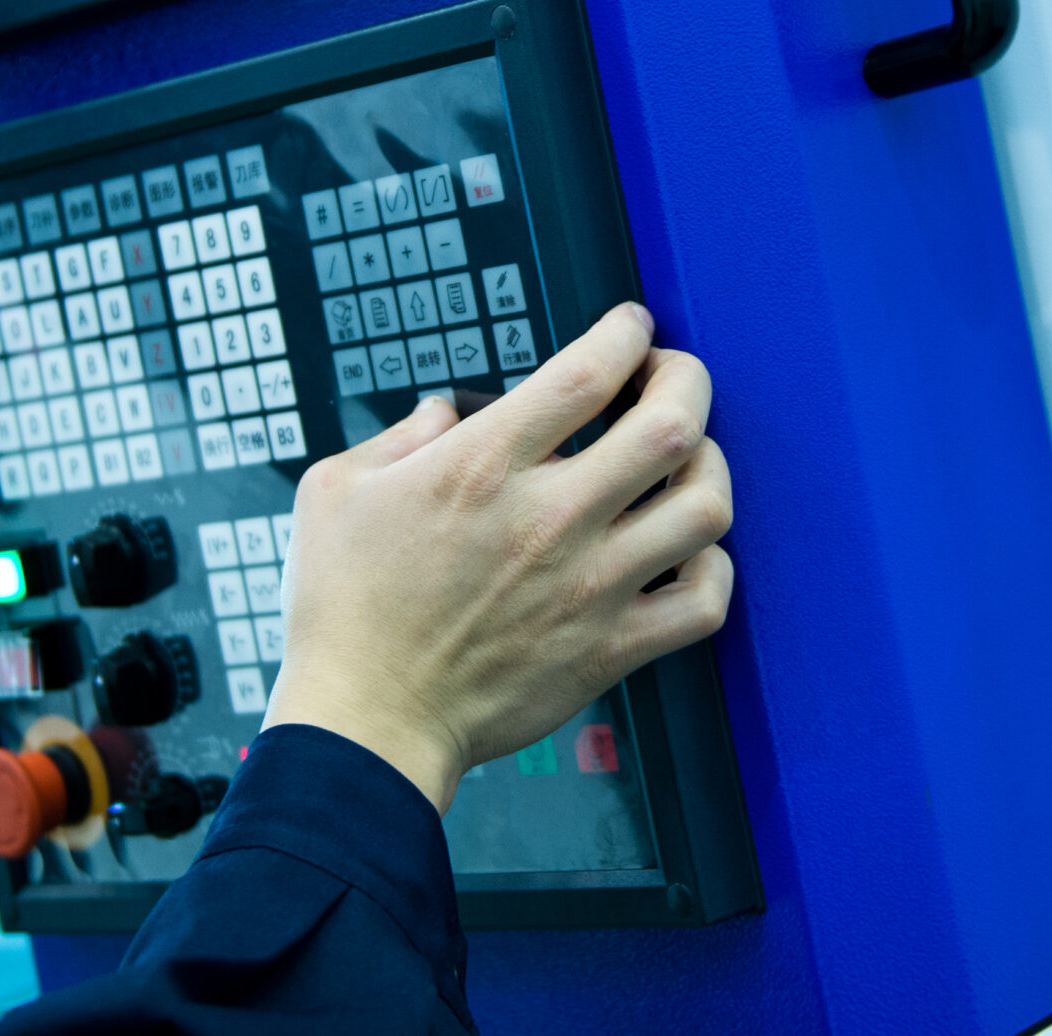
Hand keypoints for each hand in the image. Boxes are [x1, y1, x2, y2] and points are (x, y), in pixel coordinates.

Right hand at [264, 304, 734, 812]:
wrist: (367, 721)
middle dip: (685, 379)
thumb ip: (400, 434)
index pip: (588, 371)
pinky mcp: (610, 649)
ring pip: (704, 506)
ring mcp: (590, 586)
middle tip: (670, 377)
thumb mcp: (337, 490)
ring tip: (685, 461)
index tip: (629, 329)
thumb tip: (448, 413)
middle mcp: (550, 518)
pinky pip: (705, 600)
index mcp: (482, 466)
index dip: (626, 332)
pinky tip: (688, 552)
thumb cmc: (344, 611)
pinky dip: (714, 567)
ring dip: (708, 467)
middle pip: (672, 422)